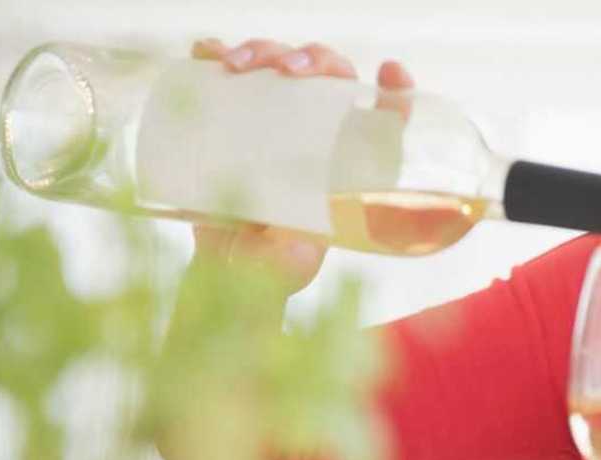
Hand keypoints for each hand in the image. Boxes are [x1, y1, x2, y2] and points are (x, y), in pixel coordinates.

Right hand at [186, 37, 417, 295]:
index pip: (384, 120)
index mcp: (348, 164)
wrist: (225, 264)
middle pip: (330, 77)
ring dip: (264, 50)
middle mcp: (318, 135)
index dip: (394, 92)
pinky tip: (206, 53)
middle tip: (288, 70)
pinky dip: (216, 52)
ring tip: (236, 65)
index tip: (392, 72)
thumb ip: (293, 261)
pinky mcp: (232, 117)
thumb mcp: (287, 267)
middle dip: (314, 60)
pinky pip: (228, 72)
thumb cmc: (270, 266)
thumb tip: (296, 246)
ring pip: (281, 64)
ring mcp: (275, 121)